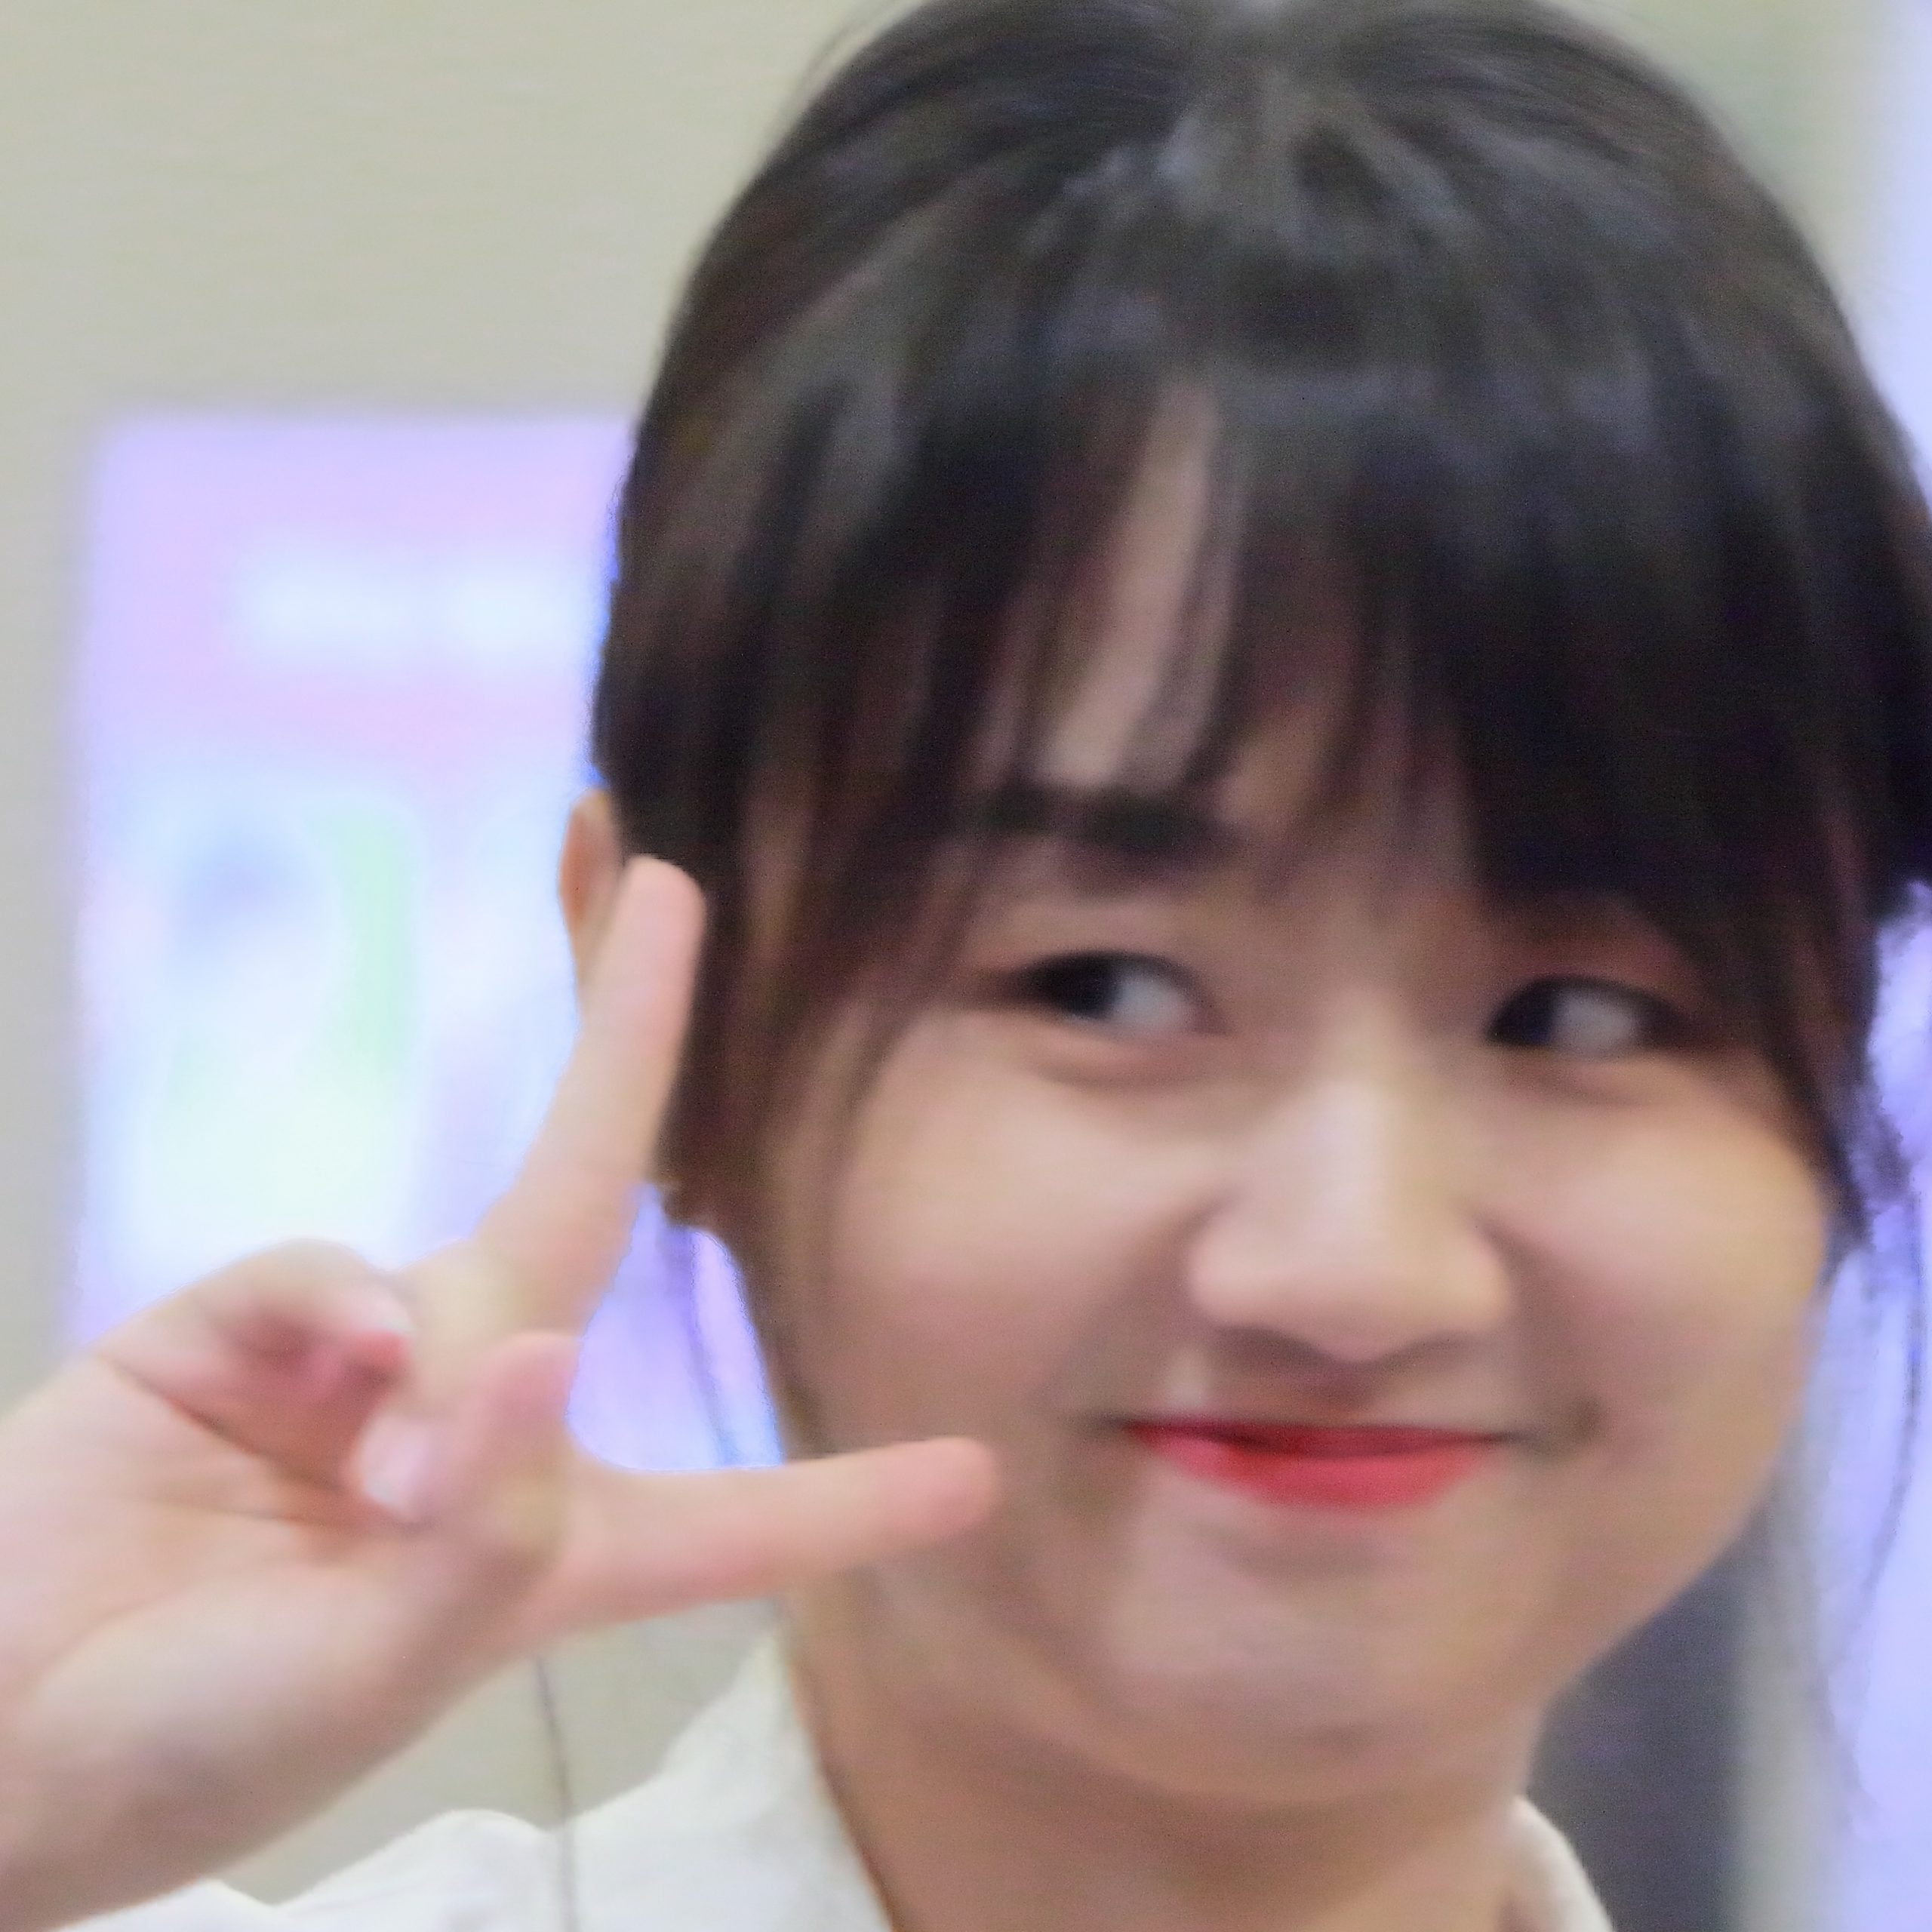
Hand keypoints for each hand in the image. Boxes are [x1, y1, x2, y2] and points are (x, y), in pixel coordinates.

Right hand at [0, 861, 994, 1931]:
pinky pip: (325, 1279)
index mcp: (545, 1549)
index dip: (852, 1501)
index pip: (734, 1523)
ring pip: (470, 1257)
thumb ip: (474, 1521)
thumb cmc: (197, 1742)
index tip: (977, 1473)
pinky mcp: (234, 1325)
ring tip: (361, 1495)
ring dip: (437, 1365)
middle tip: (677, 884)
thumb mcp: (375, 1670)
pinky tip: (331, 1387)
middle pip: (589, 1210)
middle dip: (632, 1038)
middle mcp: (471, 1427)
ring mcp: (350, 1363)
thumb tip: (536, 1354)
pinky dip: (337, 1319)